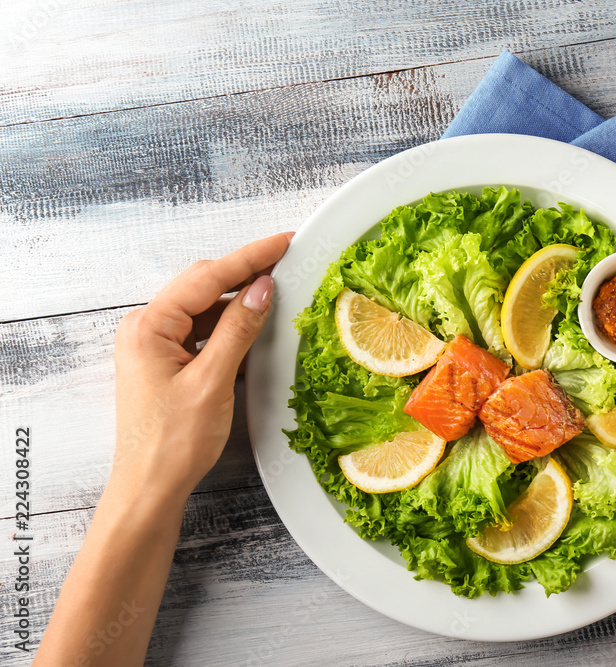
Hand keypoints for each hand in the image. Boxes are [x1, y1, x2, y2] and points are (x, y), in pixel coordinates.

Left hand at [109, 233, 292, 506]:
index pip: (207, 277)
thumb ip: (238, 329)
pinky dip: (230, 328)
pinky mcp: (166, 362)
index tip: (283, 242)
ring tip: (278, 292)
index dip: (250, 257)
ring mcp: (154, 345)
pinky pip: (202, 332)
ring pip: (205, 309)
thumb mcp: (213, 381)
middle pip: (204, 287)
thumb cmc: (171, 444)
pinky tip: (254, 326)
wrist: (150, 488)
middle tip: (287, 261)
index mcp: (148, 326)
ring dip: (239, 302)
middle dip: (245, 274)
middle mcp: (145, 328)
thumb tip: (263, 289)